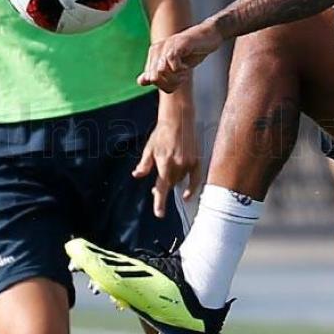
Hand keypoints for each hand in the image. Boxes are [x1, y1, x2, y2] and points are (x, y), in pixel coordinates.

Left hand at [133, 98, 200, 218]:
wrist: (178, 119)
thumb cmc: (161, 133)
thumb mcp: (149, 148)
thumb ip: (144, 164)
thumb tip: (137, 175)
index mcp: (164, 163)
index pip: (162, 188)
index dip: (160, 202)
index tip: (159, 214)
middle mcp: (178, 165)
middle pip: (170, 184)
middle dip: (163, 188)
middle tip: (155, 189)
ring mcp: (188, 163)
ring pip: (180, 181)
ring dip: (173, 182)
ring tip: (167, 177)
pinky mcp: (196, 160)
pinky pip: (195, 179)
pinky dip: (191, 187)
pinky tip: (187, 194)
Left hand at [139, 23, 222, 92]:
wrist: (209, 36)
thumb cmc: (192, 52)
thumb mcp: (174, 67)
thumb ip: (158, 75)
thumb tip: (140, 81)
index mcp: (153, 54)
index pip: (151, 80)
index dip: (165, 85)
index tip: (177, 79)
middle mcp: (156, 49)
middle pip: (155, 78)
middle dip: (170, 83)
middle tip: (182, 76)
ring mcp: (166, 46)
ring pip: (160, 72)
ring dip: (176, 77)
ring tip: (185, 71)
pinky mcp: (177, 45)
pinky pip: (172, 65)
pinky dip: (181, 71)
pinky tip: (187, 66)